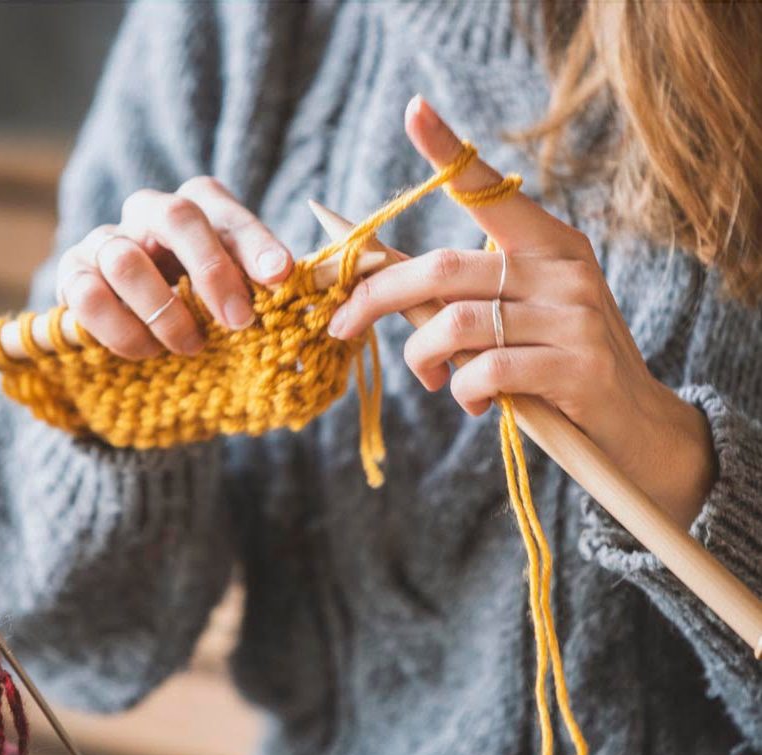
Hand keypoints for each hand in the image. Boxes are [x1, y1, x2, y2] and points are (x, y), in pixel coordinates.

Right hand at [56, 177, 291, 358]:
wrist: (142, 328)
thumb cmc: (204, 305)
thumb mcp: (240, 293)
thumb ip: (265, 290)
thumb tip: (304, 306)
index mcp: (198, 207)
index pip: (226, 211)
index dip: (255, 242)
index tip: (281, 276)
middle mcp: (149, 212)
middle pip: (177, 216)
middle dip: (213, 273)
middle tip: (239, 323)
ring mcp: (106, 240)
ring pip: (126, 260)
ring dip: (165, 313)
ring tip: (190, 346)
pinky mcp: (72, 276)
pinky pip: (87, 297)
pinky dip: (123, 331)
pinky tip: (148, 351)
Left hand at [328, 96, 714, 527]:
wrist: (633, 424)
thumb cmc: (556, 365)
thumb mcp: (515, 317)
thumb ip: (460, 295)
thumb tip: (380, 277)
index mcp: (548, 243)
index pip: (491, 188)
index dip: (449, 151)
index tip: (413, 110)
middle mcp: (563, 268)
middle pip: (445, 266)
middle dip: (378, 297)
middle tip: (342, 325)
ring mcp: (575, 315)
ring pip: (458, 322)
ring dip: (422, 356)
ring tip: (429, 377)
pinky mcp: (579, 366)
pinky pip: (488, 371)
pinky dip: (462, 390)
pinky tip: (470, 402)